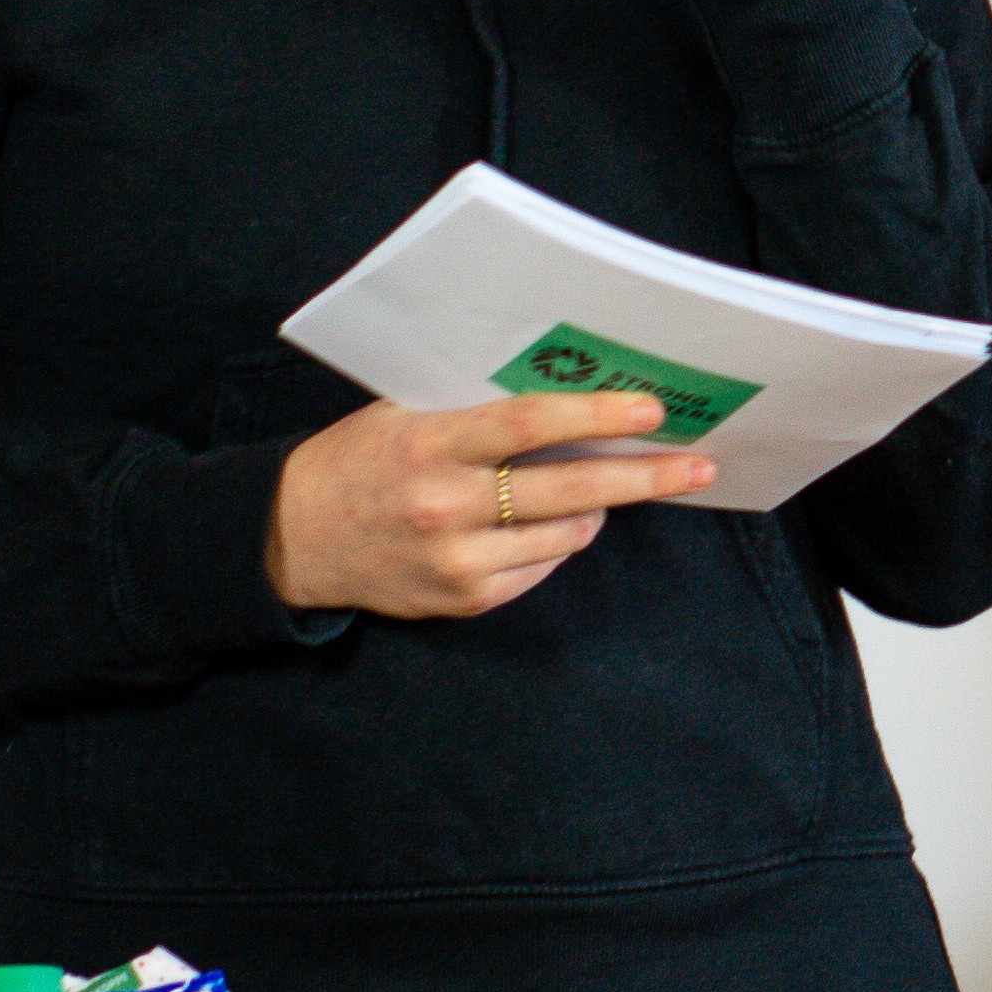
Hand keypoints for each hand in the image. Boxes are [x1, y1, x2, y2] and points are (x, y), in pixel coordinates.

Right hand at [265, 392, 716, 619]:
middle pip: (566, 490)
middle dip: (642, 478)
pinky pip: (539, 567)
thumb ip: (477, 407)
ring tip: (622, 487)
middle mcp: (443, 505)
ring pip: (564, 534)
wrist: (292, 537)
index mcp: (429, 444)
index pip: (527, 425)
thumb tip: (572, 391)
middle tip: (699, 466)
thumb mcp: (406, 413)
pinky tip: (561, 524)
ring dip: (602, 510)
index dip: (595, 417)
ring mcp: (454, 560)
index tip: (652, 411)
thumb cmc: (361, 458)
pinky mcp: (462, 599)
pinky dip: (561, 543)